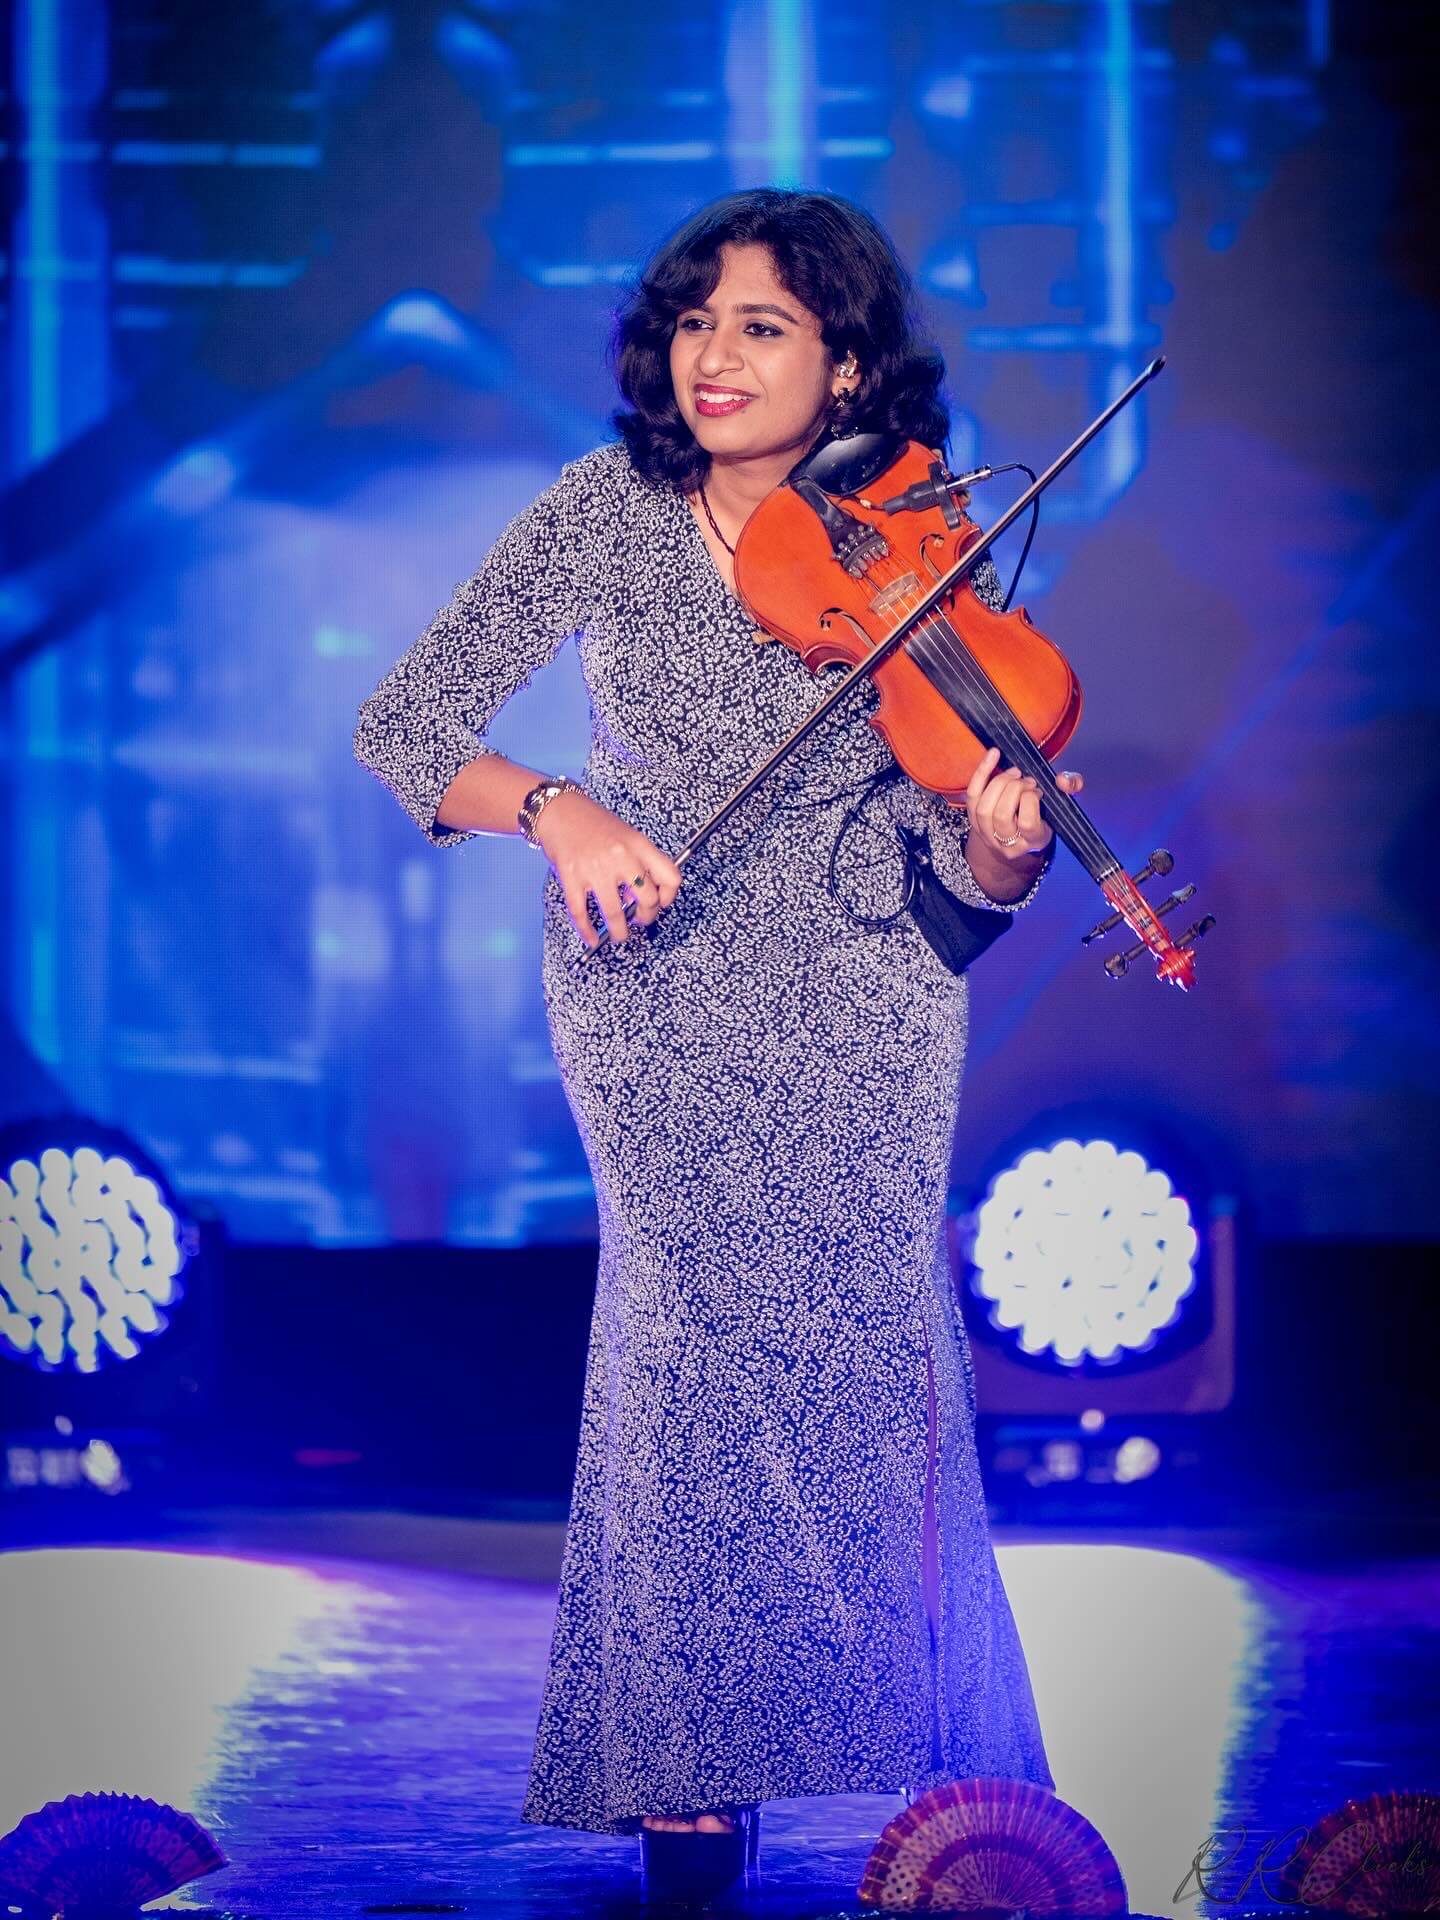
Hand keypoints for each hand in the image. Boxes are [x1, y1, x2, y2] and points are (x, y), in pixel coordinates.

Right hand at [534, 788, 682, 947]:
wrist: (559, 811)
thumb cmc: (594, 823)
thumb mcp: (627, 834)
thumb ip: (639, 861)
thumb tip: (643, 895)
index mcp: (638, 845)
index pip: (670, 876)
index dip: (669, 896)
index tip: (662, 903)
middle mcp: (620, 857)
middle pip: (647, 899)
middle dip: (646, 917)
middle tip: (640, 920)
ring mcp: (595, 869)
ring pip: (615, 914)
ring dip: (620, 932)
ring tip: (620, 936)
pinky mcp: (572, 878)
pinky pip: (581, 913)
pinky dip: (587, 932)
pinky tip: (592, 939)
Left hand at [966, 746, 1084, 870]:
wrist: (1019, 833)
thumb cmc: (1044, 814)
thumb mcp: (1062, 804)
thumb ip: (1071, 788)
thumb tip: (1063, 780)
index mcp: (1033, 841)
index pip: (1027, 824)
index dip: (1031, 800)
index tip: (1038, 790)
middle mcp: (1008, 843)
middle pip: (1001, 815)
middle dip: (1013, 789)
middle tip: (1025, 779)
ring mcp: (987, 835)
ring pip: (984, 808)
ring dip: (998, 783)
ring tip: (1013, 773)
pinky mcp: (973, 822)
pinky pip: (972, 795)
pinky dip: (981, 772)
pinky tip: (994, 754)